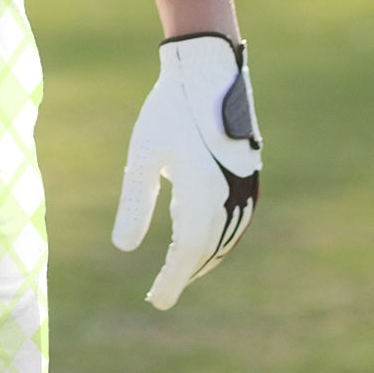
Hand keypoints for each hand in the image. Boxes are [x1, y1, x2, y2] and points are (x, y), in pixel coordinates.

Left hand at [112, 34, 260, 308]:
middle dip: (185, 272)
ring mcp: (245, 188)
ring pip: (225, 238)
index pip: (187, 253)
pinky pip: (237, 220)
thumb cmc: (168, 110)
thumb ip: (135, 202)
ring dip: (203, 257)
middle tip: (161, 293)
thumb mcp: (143, 155)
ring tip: (179, 271)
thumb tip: (123, 249)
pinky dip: (218, 237)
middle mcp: (231, 197)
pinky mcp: (249, 176)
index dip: (173, 280)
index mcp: (203, 195)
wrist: (206, 71)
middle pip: (207, 250)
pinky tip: (200, 238)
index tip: (156, 301)